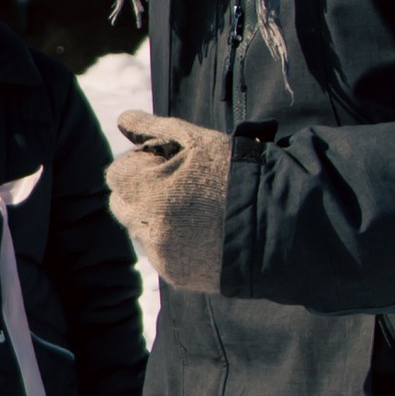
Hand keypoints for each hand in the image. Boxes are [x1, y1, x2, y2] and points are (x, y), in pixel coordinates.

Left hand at [109, 110, 232, 292]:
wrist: (278, 221)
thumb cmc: (236, 172)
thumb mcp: (197, 140)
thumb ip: (153, 128)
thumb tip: (122, 119)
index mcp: (148, 191)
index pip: (116, 174)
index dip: (140, 164)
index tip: (167, 163)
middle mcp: (148, 228)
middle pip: (121, 204)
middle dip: (141, 191)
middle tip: (178, 186)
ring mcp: (161, 255)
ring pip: (139, 230)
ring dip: (154, 218)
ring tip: (194, 209)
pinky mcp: (175, 276)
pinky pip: (159, 254)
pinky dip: (171, 243)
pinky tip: (200, 232)